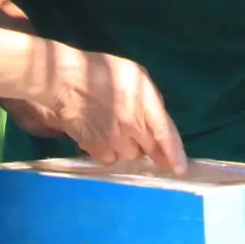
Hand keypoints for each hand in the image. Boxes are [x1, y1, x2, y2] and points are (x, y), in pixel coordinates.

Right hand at [28, 49, 186, 173]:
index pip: (165, 133)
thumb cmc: (101, 73)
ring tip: (113, 127)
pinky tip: (100, 134)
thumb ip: (150, 99)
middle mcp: (131, 124)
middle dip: (149, 147)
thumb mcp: (135, 75)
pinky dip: (109, 151)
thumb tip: (158, 123)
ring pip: (130, 155)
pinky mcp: (96, 150)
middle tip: (135, 133)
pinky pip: (111, 159)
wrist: (64, 82)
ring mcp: (113, 139)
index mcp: (144, 102)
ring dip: (127, 146)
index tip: (180, 170)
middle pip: (149, 149)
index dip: (174, 154)